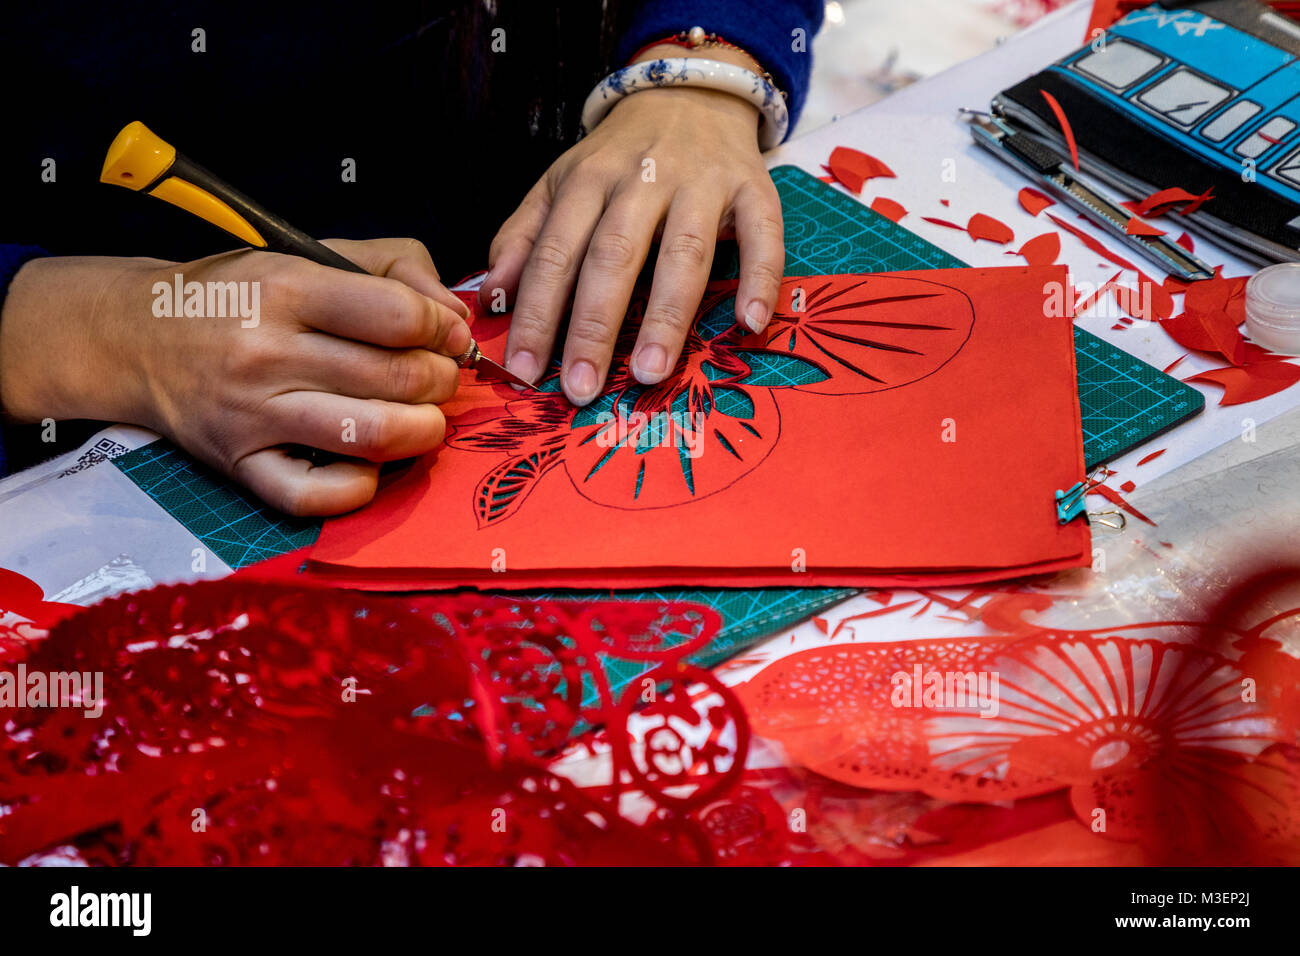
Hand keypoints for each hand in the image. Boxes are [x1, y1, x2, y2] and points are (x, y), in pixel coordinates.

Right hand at [0, 238, 470, 514]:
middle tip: (438, 379)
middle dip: (441, 381)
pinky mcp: (241, 466)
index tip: (444, 337)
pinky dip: (360, 487)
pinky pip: (316, 495)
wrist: (138, 337)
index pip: (399, 317)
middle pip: (399, 378)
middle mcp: (267, 353)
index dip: (441, 330)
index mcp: (287, 288)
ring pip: (371, 435)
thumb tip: (456, 318)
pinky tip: (371, 464)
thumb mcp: (312, 253)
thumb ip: (396, 269)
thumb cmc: (241, 295)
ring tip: (421, 419)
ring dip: (420, 431)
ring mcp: (252, 415)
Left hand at [483, 49, 784, 405]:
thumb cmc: (619, 158)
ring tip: (651, 372)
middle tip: (582, 387)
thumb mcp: (560, 184)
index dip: (537, 313)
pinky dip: (760, 278)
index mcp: (586, 180)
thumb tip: (491, 296)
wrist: (690, 93)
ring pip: (683, 251)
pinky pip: (762, 235)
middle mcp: (641, 179)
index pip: (554, 253)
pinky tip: (750, 325)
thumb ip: (524, 236)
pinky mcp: (753, 188)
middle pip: (613, 255)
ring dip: (668, 316)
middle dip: (594, 325)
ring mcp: (701, 182)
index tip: (526, 370)